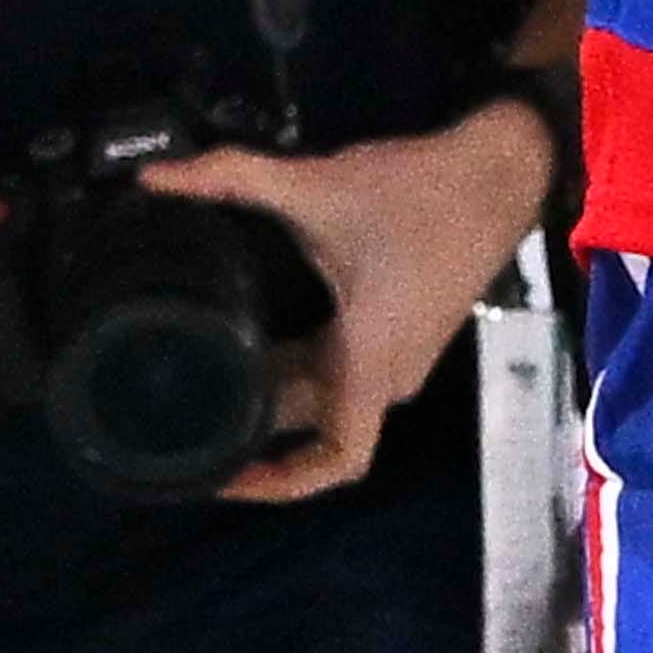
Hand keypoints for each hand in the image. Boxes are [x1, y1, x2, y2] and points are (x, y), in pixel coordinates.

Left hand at [145, 98, 551, 504]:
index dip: (277, 484)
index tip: (219, 475)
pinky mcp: (404, 329)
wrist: (502, 167)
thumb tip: (150, 178)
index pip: (335, 461)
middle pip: (313, 425)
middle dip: (252, 423)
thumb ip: (232, 177)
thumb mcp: (319, 185)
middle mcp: (389, 373)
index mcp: (371, 362)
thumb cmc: (420, 193)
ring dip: (273, 387)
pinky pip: (343, 368)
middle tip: (177, 410)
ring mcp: (402, 353)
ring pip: (326, 395)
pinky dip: (298, 362)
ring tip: (202, 369)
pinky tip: (253, 329)